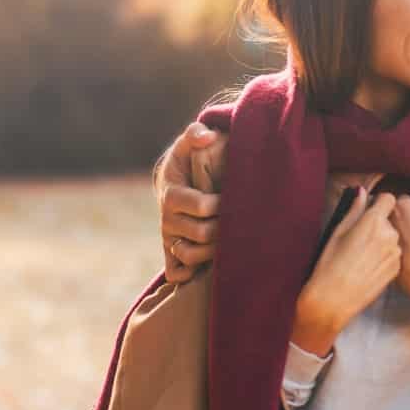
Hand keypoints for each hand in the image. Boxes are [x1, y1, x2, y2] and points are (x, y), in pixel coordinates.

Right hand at [157, 123, 226, 282]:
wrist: (172, 182)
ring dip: (214, 253)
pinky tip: (211, 267)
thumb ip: (195, 134)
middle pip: (201, 234)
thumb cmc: (187, 161)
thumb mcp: (187, 144)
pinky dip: (191, 274)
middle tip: (242, 220)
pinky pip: (176, 272)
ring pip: (190, 256)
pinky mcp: (171, 252)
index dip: (222, 204)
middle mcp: (167, 220)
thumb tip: (206, 136)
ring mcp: (169, 238)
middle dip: (224, 228)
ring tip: (233, 240)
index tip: (234, 197)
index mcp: (172, 195)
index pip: (201, 206)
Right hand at [291, 190, 401, 355]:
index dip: (379, 202)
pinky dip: (384, 256)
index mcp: (374, 221)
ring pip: (392, 237)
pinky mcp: (396, 269)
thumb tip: (362, 192)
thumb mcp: (338, 231)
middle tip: (360, 237)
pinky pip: (393, 254)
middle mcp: (390, 235)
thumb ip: (355, 209)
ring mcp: (395, 253)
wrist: (334, 298)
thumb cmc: (330, 264)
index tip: (370, 209)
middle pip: (390, 219)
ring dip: (382, 240)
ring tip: (362, 255)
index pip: (388, 199)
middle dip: (379, 223)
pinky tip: (368, 266)